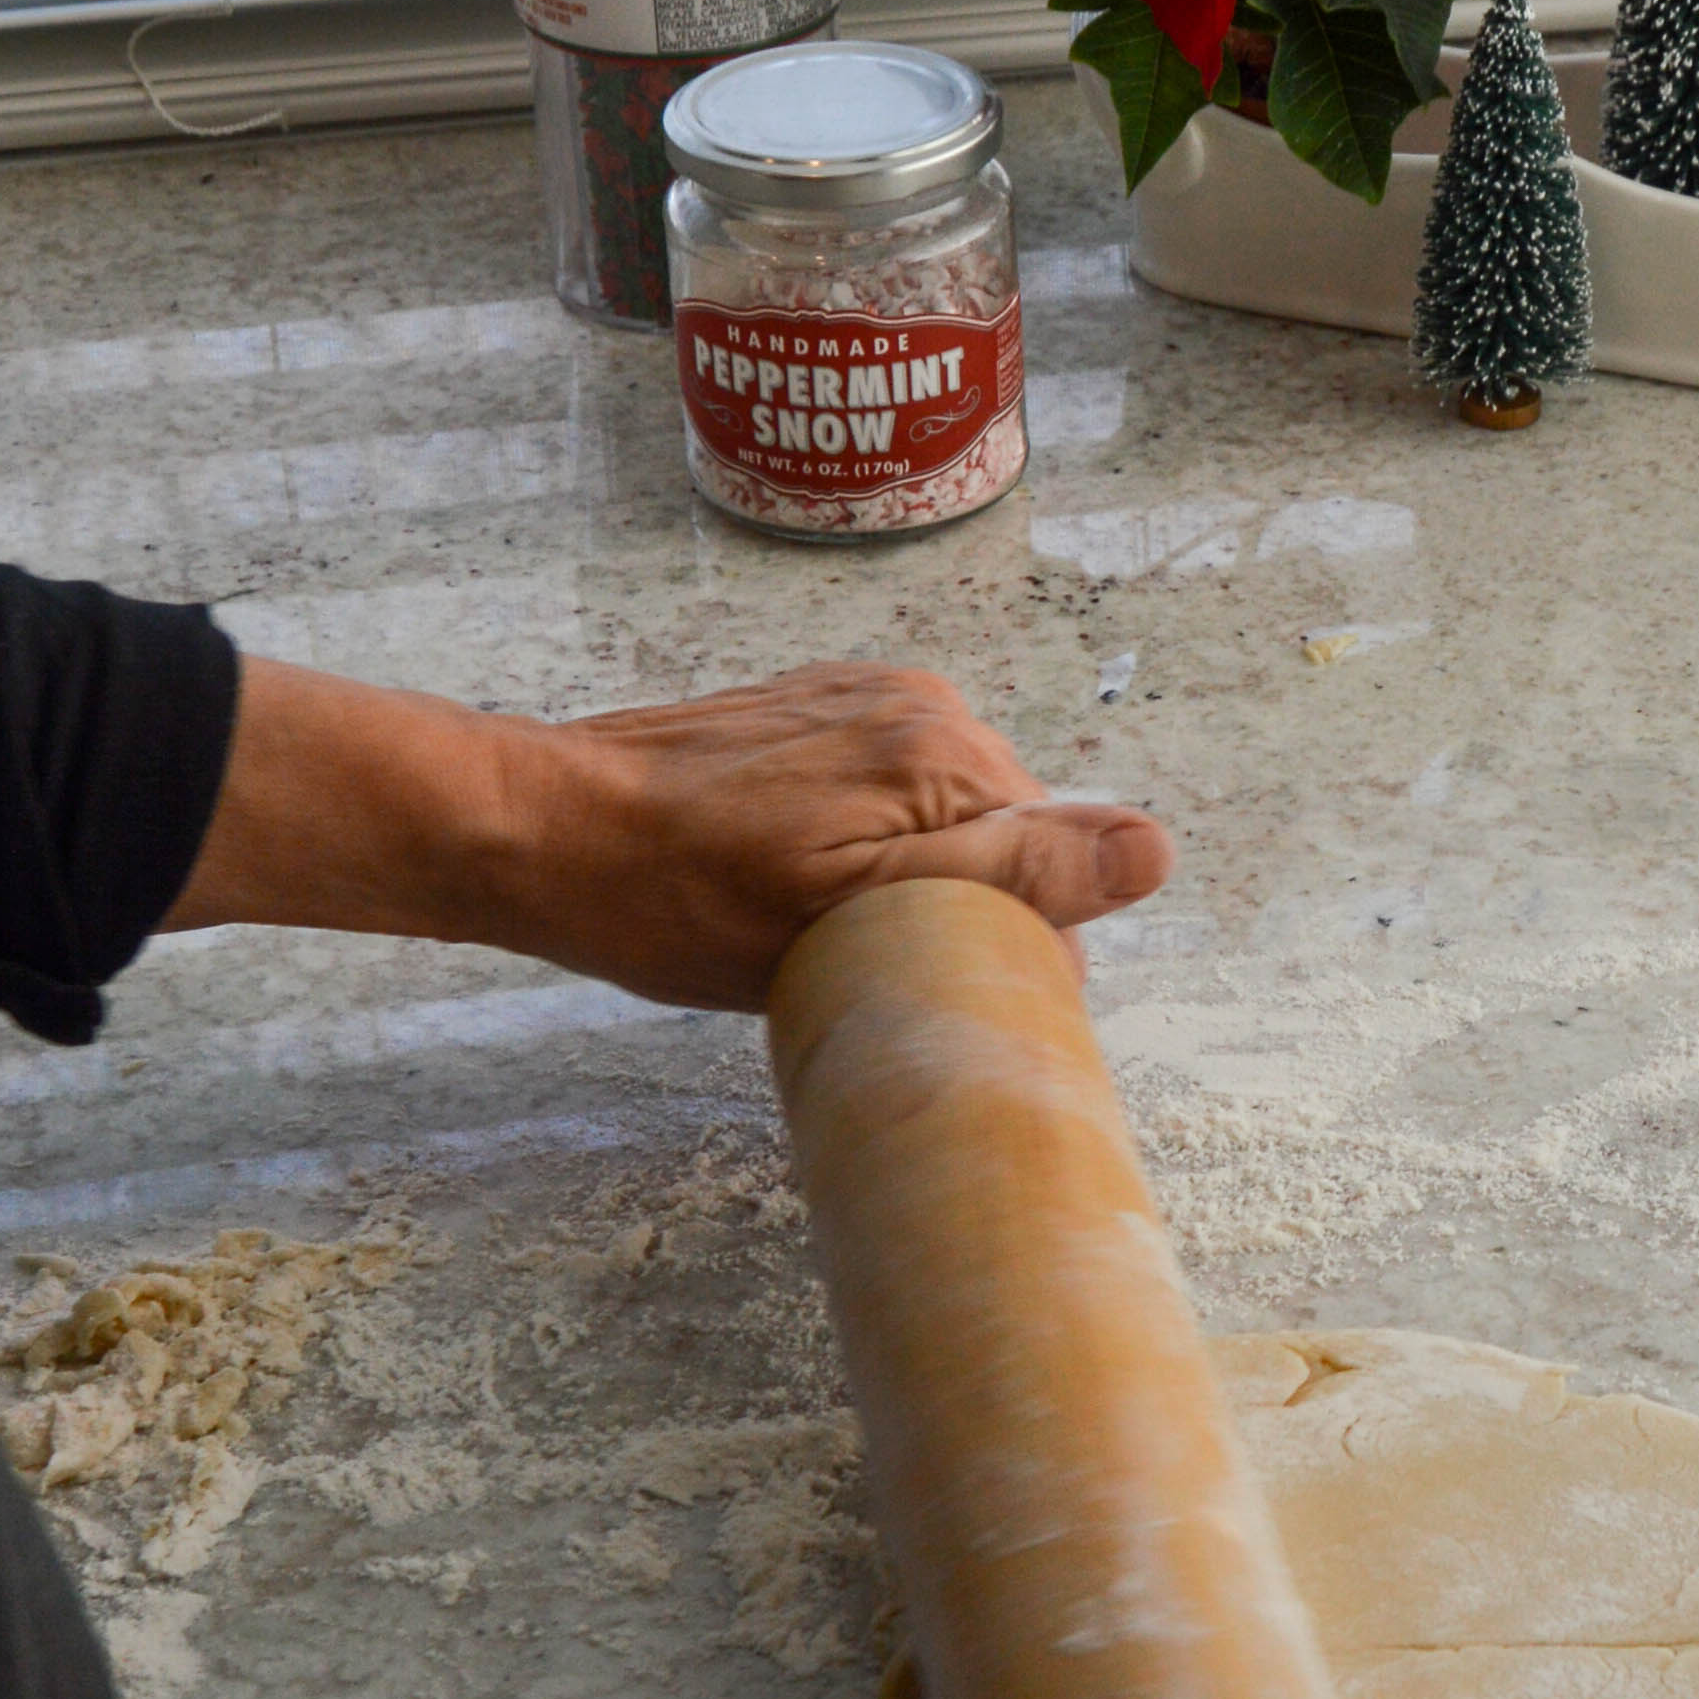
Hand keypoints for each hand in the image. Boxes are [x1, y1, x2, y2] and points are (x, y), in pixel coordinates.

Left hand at [165, 653, 1172, 1006]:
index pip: (1055, 864)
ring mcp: (860, 700)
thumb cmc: (686, 900)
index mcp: (948, 749)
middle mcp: (920, 704)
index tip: (935, 997)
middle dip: (956, 912)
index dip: (1011, 949)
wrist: (547, 832)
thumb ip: (1013, 874)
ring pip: (939, 823)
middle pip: (1000, 839)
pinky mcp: (810, 714)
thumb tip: (1151, 851)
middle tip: (864, 973)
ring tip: (819, 931)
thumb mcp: (860, 913)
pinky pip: (884, 797)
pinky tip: (796, 886)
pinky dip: (862, 851)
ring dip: (905, 886)